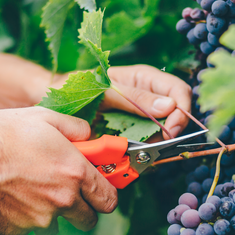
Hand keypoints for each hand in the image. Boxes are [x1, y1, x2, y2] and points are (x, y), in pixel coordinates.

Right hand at [0, 107, 117, 234]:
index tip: (101, 189)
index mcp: (74, 172)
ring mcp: (40, 219)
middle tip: (70, 192)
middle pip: (90, 220)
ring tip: (33, 190)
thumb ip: (75, 128)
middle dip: (84, 208)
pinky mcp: (17, 231)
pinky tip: (12, 197)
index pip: (109, 198)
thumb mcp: (43, 117)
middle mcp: (62, 200)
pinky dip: (26, 218)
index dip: (107, 194)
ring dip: (53, 214)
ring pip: (59, 226)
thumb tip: (89, 135)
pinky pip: (31, 229)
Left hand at [52, 65, 191, 139]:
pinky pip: (147, 146)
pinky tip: (131, 154)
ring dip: (156, 145)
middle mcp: (148, 98)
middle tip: (158, 143)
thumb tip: (169, 106)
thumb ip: (136, 98)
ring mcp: (141, 118)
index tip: (170, 129)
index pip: (179, 91)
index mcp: (145, 79)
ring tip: (140, 150)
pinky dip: (142, 153)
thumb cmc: (78, 87)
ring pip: (163, 134)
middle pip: (177, 115)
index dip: (181, 110)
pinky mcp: (132, 135)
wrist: (54, 102)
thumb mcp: (107, 89)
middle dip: (171, 131)